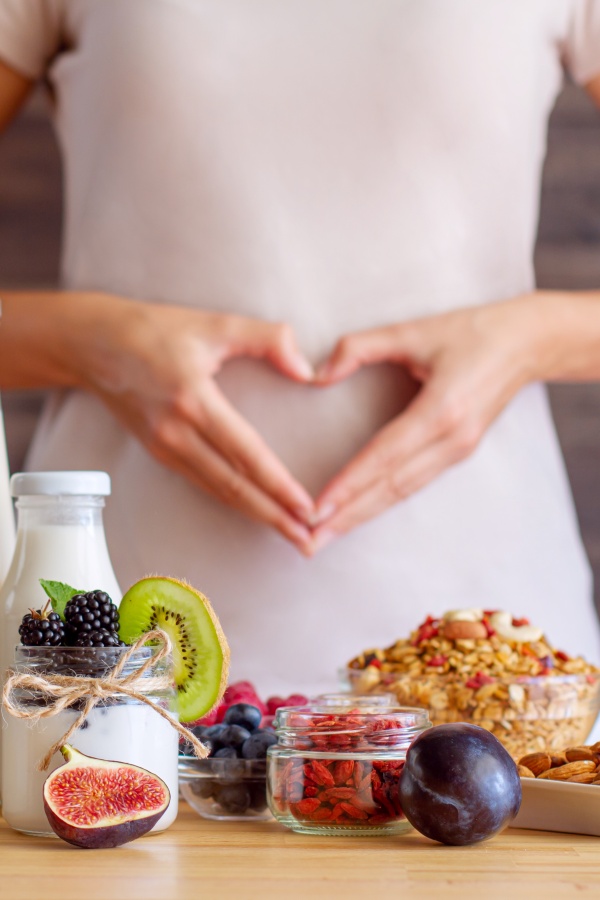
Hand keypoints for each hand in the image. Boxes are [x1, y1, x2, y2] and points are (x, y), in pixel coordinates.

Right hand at [84, 298, 315, 551]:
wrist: (93, 344)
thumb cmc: (155, 329)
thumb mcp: (215, 323)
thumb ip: (268, 339)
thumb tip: (308, 371)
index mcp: (193, 400)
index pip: (246, 454)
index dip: (279, 485)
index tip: (307, 508)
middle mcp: (177, 432)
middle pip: (234, 486)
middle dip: (274, 516)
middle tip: (309, 541)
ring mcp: (164, 447)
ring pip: (218, 491)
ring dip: (256, 515)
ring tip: (290, 534)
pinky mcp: (158, 453)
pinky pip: (203, 483)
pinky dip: (232, 501)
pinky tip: (255, 511)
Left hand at [307, 296, 543, 552]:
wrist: (528, 343)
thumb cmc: (472, 332)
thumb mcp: (413, 329)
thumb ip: (361, 347)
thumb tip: (318, 374)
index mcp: (442, 411)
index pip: (384, 457)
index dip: (348, 484)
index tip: (316, 507)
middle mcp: (451, 440)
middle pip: (391, 488)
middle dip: (347, 517)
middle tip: (309, 541)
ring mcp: (458, 451)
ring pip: (402, 493)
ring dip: (362, 516)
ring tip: (326, 536)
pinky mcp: (458, 453)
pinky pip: (414, 484)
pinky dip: (383, 502)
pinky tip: (359, 513)